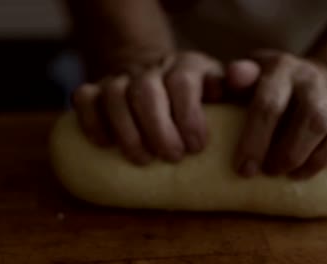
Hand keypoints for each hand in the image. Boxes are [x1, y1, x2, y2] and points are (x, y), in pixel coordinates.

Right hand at [72, 51, 257, 164]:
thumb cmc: (199, 99)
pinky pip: (84, 98)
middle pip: (146, 92)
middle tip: (171, 157)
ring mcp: (120, 78)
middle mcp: (151, 69)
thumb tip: (243, 80)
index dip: (188, 115)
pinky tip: (104, 144)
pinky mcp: (96, 90)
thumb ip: (235, 87)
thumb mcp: (222, 92)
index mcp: (186, 67)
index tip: (196, 147)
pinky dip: (91, 121)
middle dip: (158, 129)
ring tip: (143, 160)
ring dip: (127, 131)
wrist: (158, 79)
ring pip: (114, 95)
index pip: (183, 82)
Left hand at [229, 49, 326, 178]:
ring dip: (322, 158)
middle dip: (291, 153)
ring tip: (298, 174)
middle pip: (314, 119)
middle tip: (272, 172)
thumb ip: (236, 78)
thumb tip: (232, 76)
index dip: (256, 141)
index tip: (245, 170)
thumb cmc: (267, 86)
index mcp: (281, 69)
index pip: (269, 105)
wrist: (308, 75)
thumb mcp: (247, 78)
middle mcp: (315, 79)